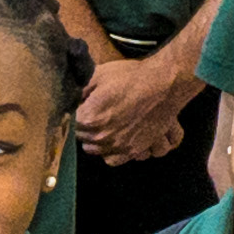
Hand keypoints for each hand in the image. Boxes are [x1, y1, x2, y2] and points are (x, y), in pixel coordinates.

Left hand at [73, 46, 195, 165]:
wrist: (164, 84)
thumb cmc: (131, 77)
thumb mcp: (99, 74)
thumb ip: (79, 89)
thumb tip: (69, 97)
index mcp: (89, 119)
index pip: (71, 125)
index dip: (76, 114)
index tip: (82, 107)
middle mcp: (102, 138)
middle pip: (84, 140)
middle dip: (86, 129)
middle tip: (95, 115)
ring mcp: (120, 146)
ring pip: (100, 153)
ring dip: (100, 143)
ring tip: (106, 129)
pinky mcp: (136, 150)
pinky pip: (120, 159)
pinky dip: (118, 152)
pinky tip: (120, 140)